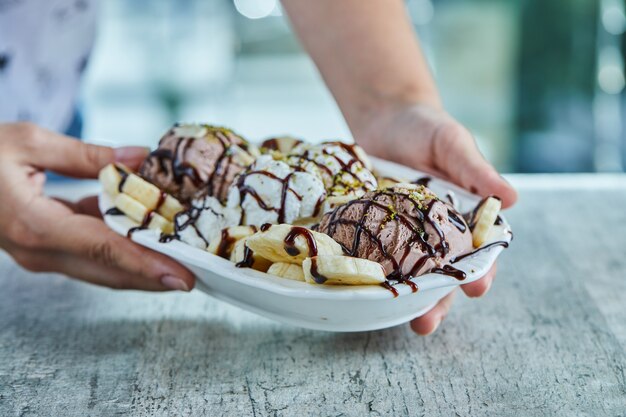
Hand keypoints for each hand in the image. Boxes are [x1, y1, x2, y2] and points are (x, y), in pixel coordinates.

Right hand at [0, 123, 194, 290]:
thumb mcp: (31, 142)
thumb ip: (89, 155)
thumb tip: (141, 158)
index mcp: (35, 225)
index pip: (104, 249)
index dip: (146, 264)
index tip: (183, 276)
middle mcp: (41, 251)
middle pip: (110, 270)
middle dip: (156, 276)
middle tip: (201, 276)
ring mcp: (43, 255)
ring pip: (104, 268)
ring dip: (145, 267)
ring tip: (186, 261)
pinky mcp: (48, 249)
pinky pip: (94, 255)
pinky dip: (125, 249)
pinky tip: (153, 237)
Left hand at [356, 103, 517, 334]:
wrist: (384, 117)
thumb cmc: (427, 129)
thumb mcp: (452, 144)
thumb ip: (475, 170)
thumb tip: (511, 198)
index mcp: (463, 219)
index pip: (477, 253)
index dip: (478, 273)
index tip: (475, 288)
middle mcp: (434, 234)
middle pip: (439, 275)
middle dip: (436, 302)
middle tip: (426, 323)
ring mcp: (402, 235)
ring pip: (405, 273)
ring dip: (402, 298)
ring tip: (394, 317)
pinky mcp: (373, 229)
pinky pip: (371, 255)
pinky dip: (370, 273)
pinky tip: (362, 289)